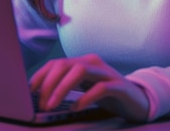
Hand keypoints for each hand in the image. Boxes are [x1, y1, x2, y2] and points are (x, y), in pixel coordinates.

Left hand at [29, 54, 149, 121]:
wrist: (139, 101)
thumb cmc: (107, 95)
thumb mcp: (83, 87)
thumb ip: (67, 85)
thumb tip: (41, 93)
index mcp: (82, 62)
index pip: (56, 63)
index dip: (41, 75)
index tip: (30, 90)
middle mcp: (92, 63)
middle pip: (64, 65)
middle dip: (49, 83)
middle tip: (42, 103)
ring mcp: (106, 73)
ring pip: (79, 71)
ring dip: (62, 88)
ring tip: (53, 104)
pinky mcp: (119, 86)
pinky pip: (100, 88)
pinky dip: (85, 97)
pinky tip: (76, 107)